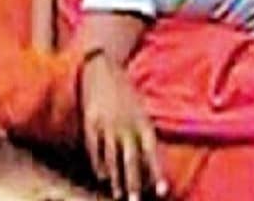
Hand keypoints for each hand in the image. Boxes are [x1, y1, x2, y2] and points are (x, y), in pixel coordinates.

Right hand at [82, 54, 167, 199]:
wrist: (100, 66)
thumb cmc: (124, 89)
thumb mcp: (140, 108)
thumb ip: (144, 131)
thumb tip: (149, 159)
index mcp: (142, 122)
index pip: (152, 153)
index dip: (156, 173)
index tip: (161, 192)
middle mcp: (126, 126)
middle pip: (130, 160)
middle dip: (133, 183)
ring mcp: (107, 125)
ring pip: (112, 158)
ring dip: (116, 179)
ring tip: (118, 195)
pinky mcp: (91, 123)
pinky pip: (95, 148)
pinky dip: (99, 163)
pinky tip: (102, 176)